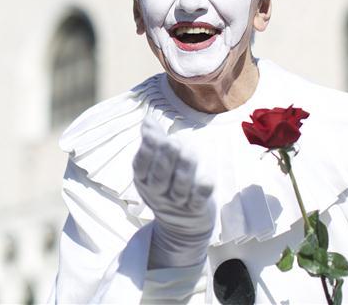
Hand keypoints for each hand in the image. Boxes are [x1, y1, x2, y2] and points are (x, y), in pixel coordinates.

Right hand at [133, 117, 214, 268]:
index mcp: (144, 180)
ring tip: (191, 151)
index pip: (140, 166)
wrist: (182, 227)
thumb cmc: (167, 186)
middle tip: (174, 142)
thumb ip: (153, 142)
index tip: (154, 134)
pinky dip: (203, 188)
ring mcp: (177, 204)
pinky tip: (207, 177)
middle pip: (159, 177)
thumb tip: (147, 119)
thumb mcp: (154, 167)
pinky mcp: (196, 211)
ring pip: (180, 187)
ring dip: (185, 168)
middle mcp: (157, 194)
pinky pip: (199, 200)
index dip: (147, 150)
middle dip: (166, 158)